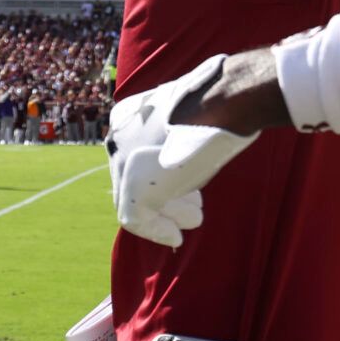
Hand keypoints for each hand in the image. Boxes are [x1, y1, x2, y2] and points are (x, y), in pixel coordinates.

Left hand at [106, 57, 259, 246]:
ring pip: (136, 199)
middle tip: (194, 206)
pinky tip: (175, 237)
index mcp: (129, 115)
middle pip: (135, 179)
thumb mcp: (193, 115)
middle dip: (167, 196)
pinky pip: (135, 219)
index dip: (165, 175)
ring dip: (168, 212)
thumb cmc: (220, 102)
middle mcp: (118, 136)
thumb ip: (179, 134)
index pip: (137, 156)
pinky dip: (156, 231)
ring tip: (193, 219)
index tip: (188, 190)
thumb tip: (190, 151)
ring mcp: (123, 162)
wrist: (222, 102)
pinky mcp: (133, 186)